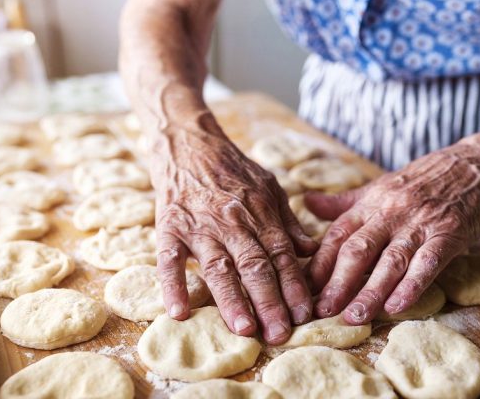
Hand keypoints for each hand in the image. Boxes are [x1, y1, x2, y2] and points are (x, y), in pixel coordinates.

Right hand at [151, 113, 317, 343]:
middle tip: (280, 334)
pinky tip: (178, 312)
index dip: (294, 286)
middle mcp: (232, 221)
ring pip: (219, 267)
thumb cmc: (233, 169)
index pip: (282, 255)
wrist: (189, 144)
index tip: (305, 314)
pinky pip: (169, 259)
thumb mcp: (269, 186)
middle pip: (255, 266)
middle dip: (270, 302)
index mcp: (259, 212)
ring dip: (231, 299)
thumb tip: (310, 250)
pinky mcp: (169, 227)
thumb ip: (288, 221)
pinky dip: (172, 285)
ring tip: (245, 329)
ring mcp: (199, 226)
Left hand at [304, 137, 479, 323]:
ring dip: (370, 292)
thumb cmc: (422, 180)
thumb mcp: (378, 187)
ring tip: (354, 317)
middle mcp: (390, 213)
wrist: (477, 165)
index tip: (304, 288)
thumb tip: (306, 202)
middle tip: (322, 310)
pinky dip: (412, 285)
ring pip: (390, 261)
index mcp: (370, 203)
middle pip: (357, 250)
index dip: (319, 263)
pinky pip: (428, 262)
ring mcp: (420, 224)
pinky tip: (397, 306)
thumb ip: (343, 202)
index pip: (337, 235)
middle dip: (338, 283)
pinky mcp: (449, 234)